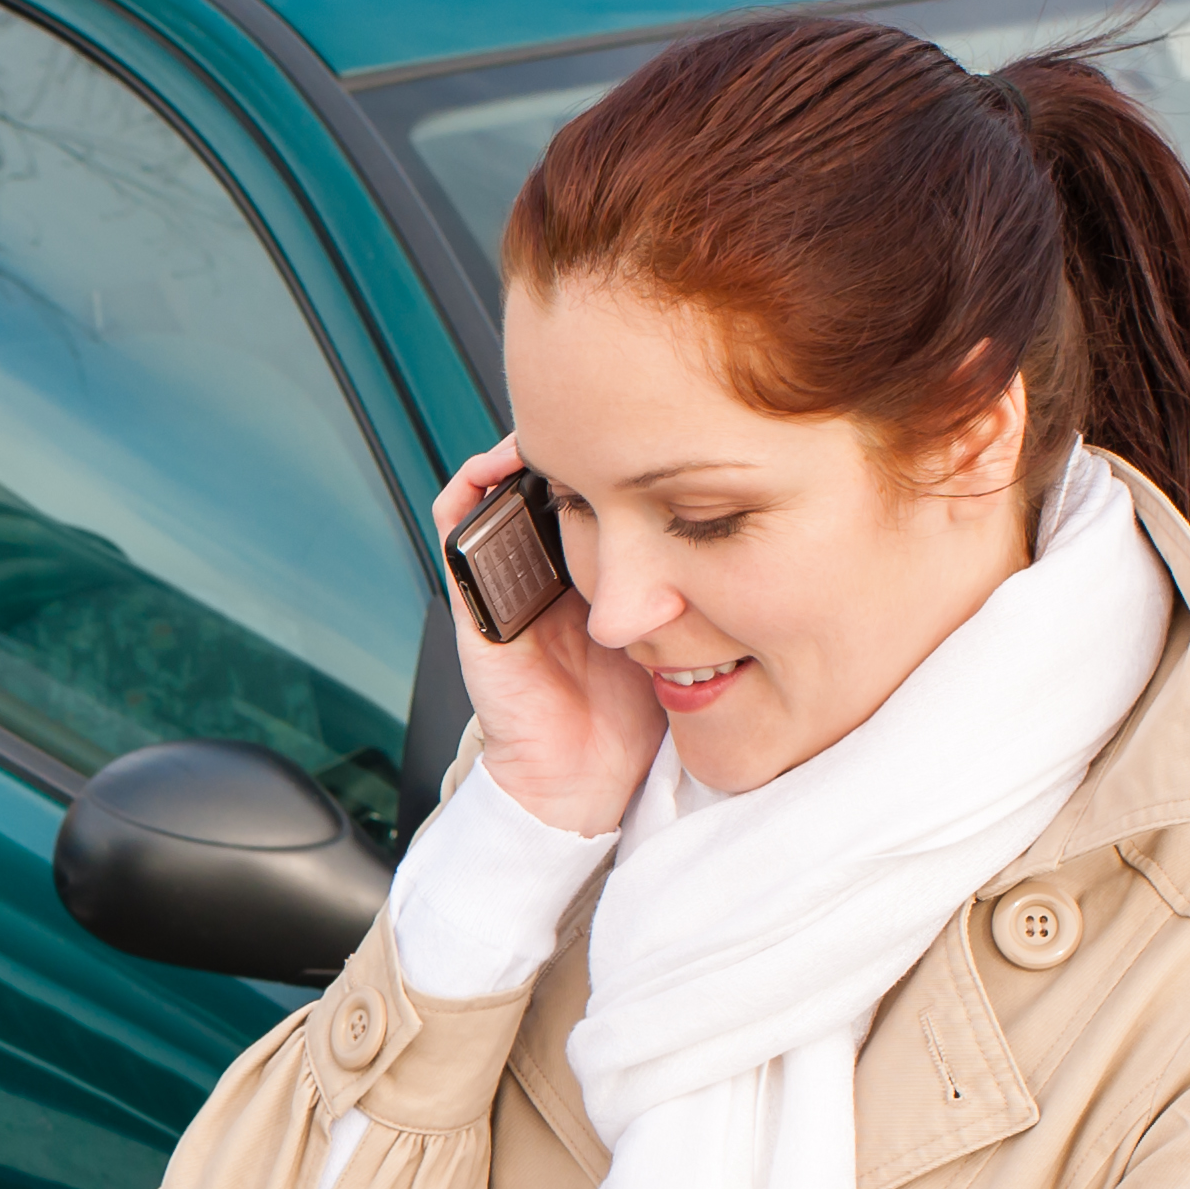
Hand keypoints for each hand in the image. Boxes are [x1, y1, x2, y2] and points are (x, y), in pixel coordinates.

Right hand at [431, 440, 657, 838]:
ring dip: (518, 450)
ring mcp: (503, 582)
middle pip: (544, 480)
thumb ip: (688, 579)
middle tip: (602, 406)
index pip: (590, 488)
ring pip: (497, 491)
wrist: (580, 782)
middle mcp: (542, 569)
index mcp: (591, 569)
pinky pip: (455, 531)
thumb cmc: (629, 715)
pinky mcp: (473, 603)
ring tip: (552, 419)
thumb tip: (735, 516)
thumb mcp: (676, 626)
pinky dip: (470, 489)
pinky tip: (503, 462)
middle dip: (568, 436)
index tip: (641, 417)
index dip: (608, 447)